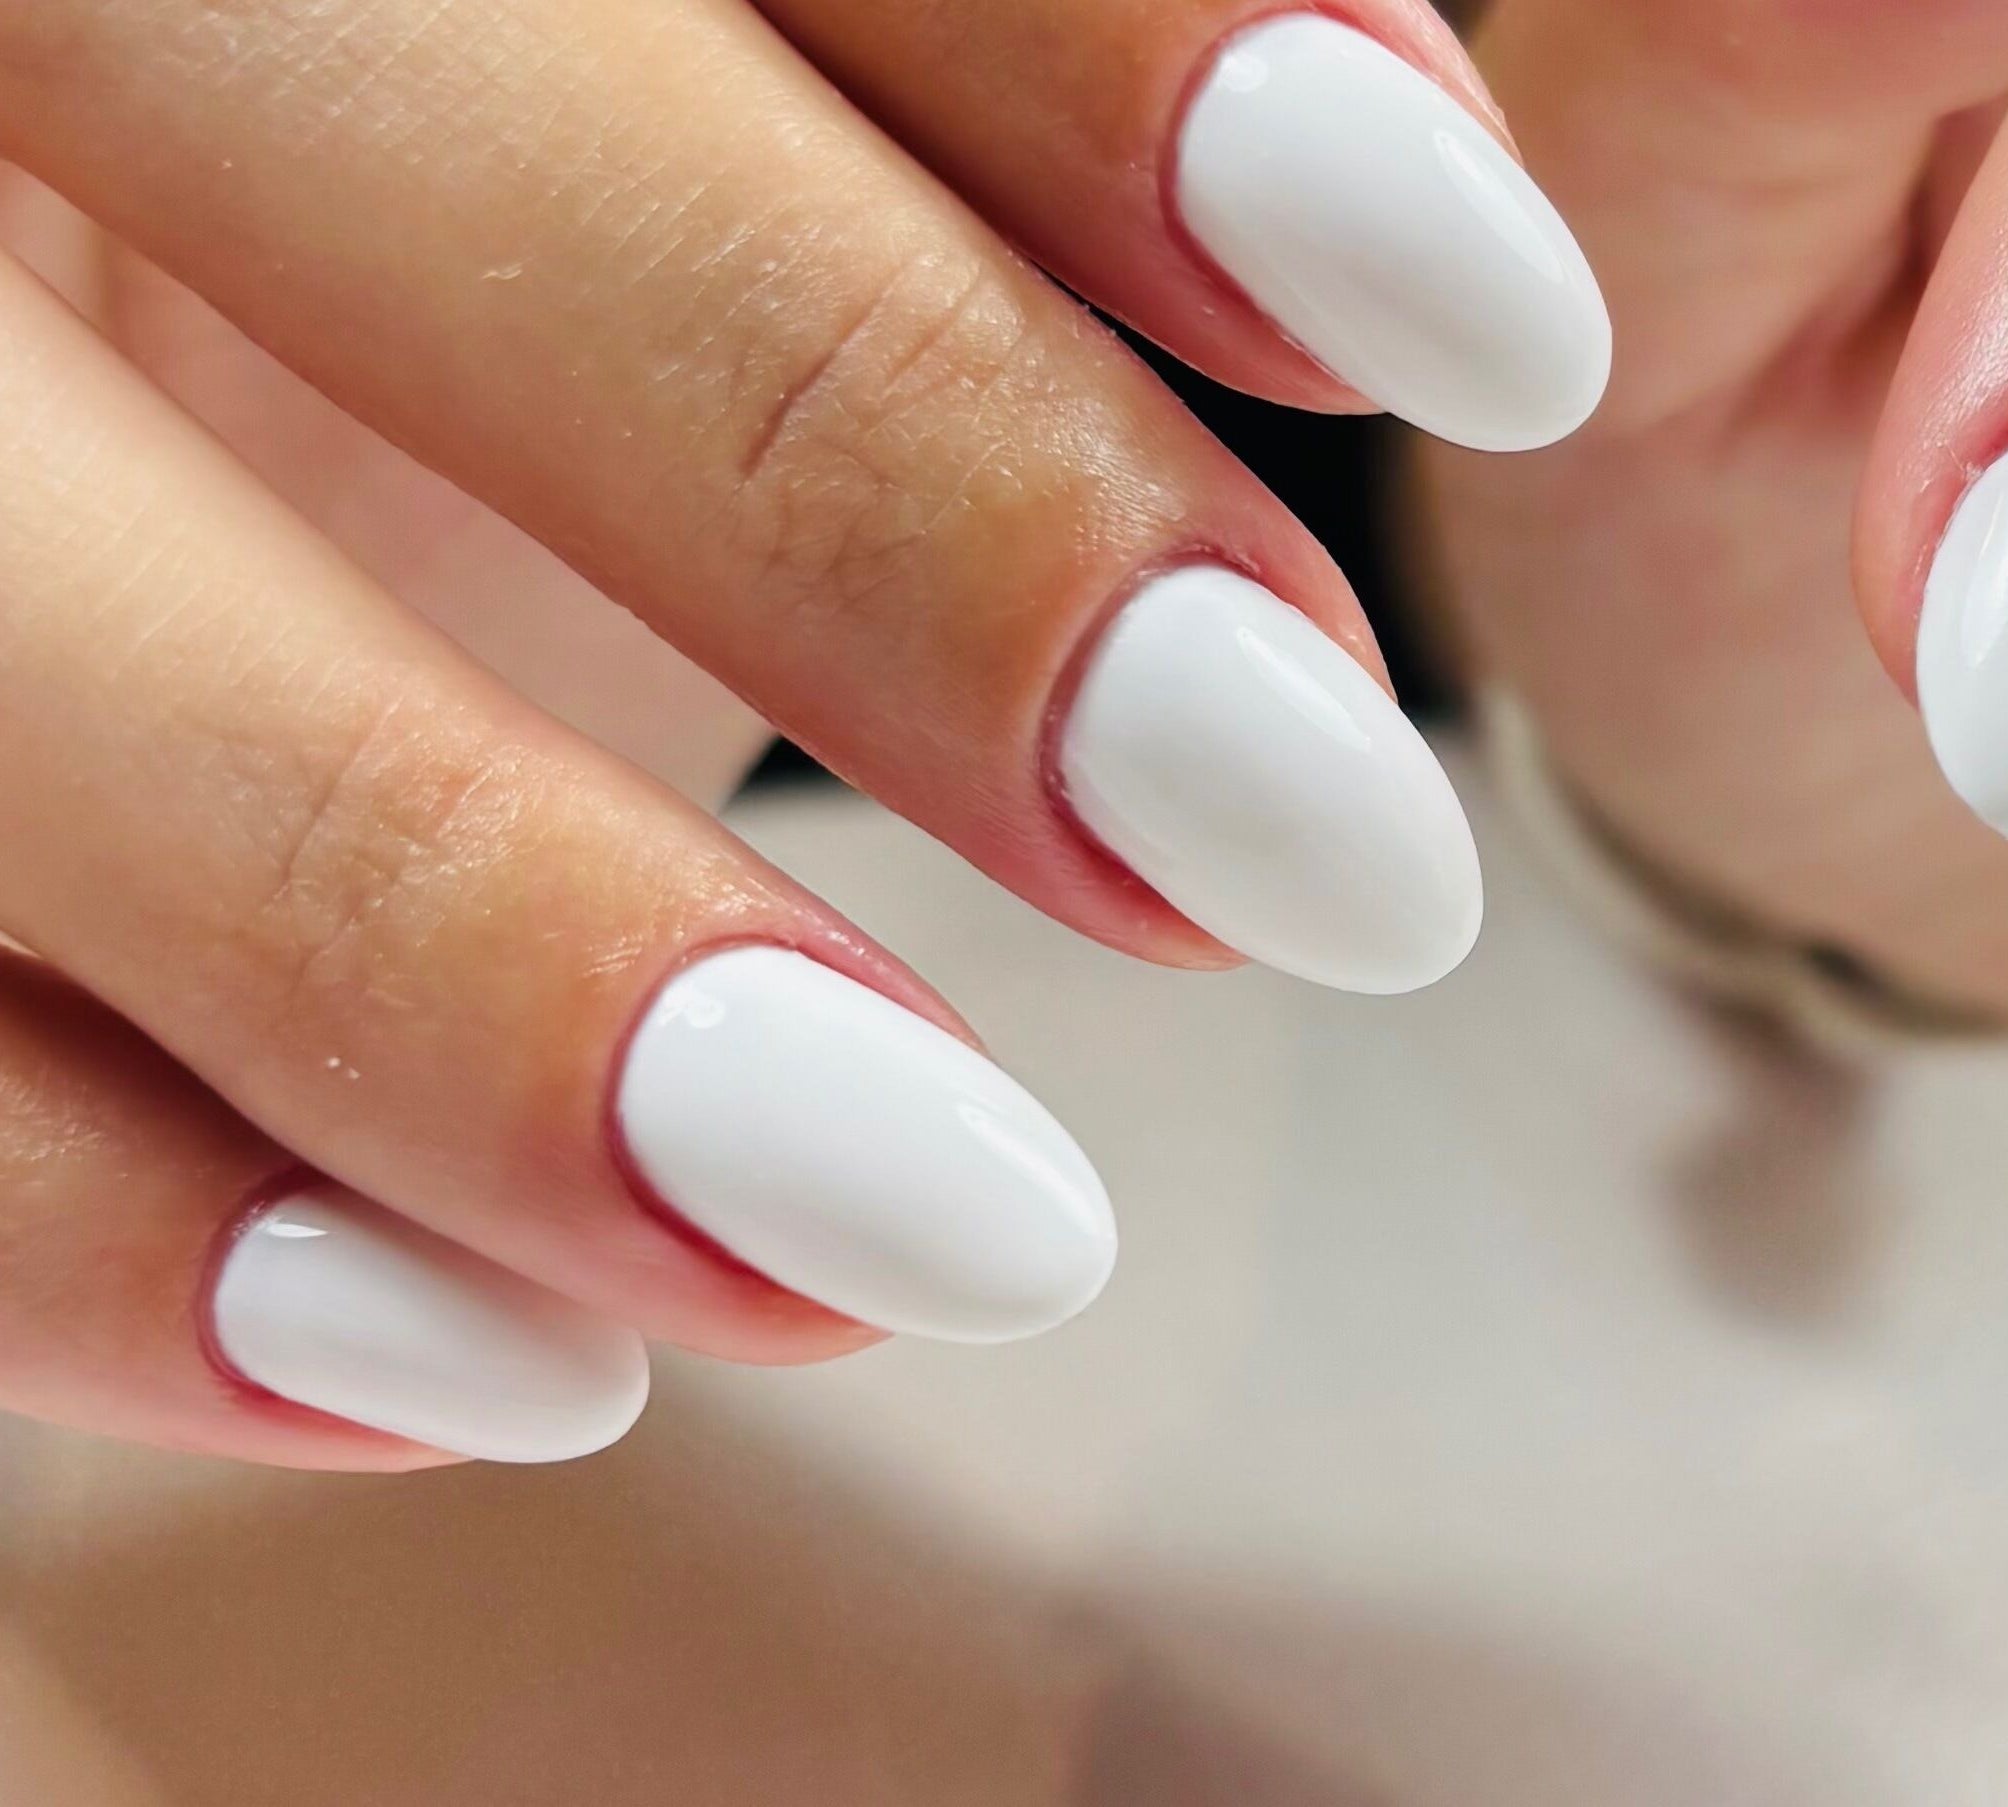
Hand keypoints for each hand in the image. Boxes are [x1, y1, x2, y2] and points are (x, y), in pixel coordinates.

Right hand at [0, 0, 1606, 1466]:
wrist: (98, 354)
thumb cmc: (478, 207)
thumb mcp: (713, 97)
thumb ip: (972, 98)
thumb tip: (1437, 164)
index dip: (1104, 43)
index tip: (1484, 321)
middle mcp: (0, 31)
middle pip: (321, 86)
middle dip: (857, 447)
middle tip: (1312, 828)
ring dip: (457, 937)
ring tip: (959, 1223)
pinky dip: (106, 1212)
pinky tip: (500, 1365)